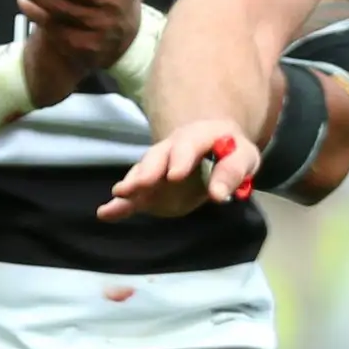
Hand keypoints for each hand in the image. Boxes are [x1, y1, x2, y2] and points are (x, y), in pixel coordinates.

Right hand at [100, 116, 254, 222]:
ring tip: (120, 194)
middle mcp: (172, 148)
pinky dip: (120, 205)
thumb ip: (233, 172)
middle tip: (140, 184)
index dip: (181, 158)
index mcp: (198, 136)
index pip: (188, 145)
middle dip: (148, 170)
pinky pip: (136, 196)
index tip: (175, 176)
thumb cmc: (232, 152)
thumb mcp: (243, 157)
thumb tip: (217, 194)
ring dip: (132, 183)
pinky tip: (105, 213)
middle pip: (157, 157)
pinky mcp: (152, 188)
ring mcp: (159, 168)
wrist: (216, 149)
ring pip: (143, 173)